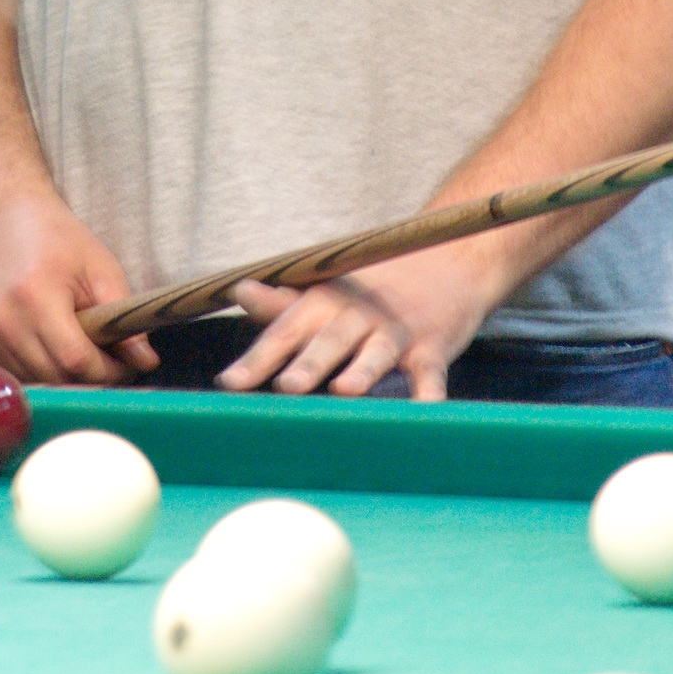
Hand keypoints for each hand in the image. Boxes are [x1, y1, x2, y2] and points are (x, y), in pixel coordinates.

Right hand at [0, 195, 159, 385]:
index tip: (128, 365)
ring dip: (63, 378)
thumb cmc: (54, 238)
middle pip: (55, 378)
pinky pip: (13, 377)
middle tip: (110, 360)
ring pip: (34, 383)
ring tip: (78, 348)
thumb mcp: (99, 267)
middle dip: (89, 377)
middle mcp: (1, 320)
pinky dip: (36, 372)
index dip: (108, 370)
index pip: (75, 359)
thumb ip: (122, 318)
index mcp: (35, 296)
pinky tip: (47, 347)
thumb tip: (146, 361)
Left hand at [213, 245, 503, 400]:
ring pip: (377, 353)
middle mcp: (358, 315)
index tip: (229, 384)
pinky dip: (429, 393)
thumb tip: (238, 291)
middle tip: (286, 387)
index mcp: (325, 302)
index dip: (258, 358)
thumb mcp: (327, 292)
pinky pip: (430, 374)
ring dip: (362, 371)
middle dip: (308, 365)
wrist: (444, 262)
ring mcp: (397, 331)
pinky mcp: (432, 348)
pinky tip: (424, 411)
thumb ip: (282, 303)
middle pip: (329, 341)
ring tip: (345, 390)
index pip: (286, 330)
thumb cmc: (371, 293)